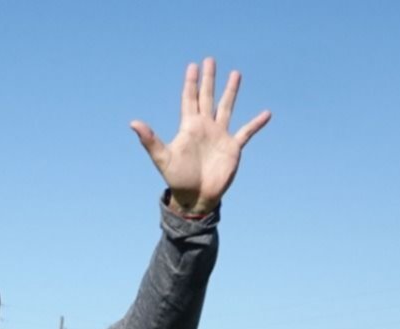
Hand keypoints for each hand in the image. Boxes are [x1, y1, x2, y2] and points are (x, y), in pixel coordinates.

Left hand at [130, 57, 271, 214]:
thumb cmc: (177, 178)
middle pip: (207, 97)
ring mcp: (220, 136)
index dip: (191, 83)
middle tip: (210, 60)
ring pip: (226, 108)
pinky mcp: (233, 147)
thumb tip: (133, 123)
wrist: (196, 197)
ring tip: (235, 73)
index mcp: (189, 127)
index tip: (193, 65)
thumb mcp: (162, 157)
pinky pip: (247, 132)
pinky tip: (266, 113)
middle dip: (209, 79)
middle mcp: (205, 127)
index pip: (190, 99)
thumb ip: (150, 140)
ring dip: (230, 91)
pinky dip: (256, 123)